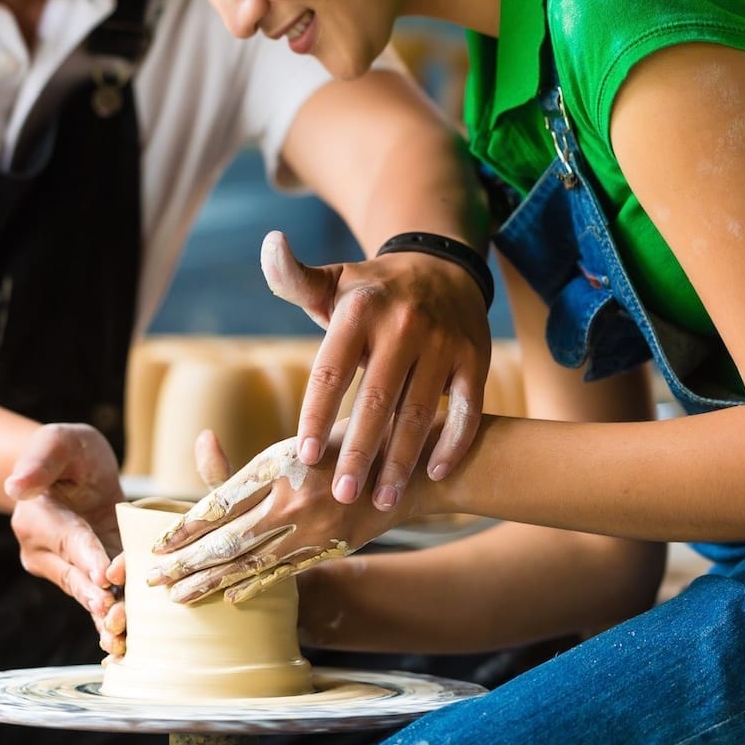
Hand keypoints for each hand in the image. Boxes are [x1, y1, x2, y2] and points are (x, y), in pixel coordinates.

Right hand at [4, 423, 125, 654]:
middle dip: (97, 596)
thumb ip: (40, 460)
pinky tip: (122, 643)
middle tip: (115, 616)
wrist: (71, 471)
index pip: (67, 538)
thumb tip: (15, 485)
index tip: (104, 575)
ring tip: (120, 637)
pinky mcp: (84, 575)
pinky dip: (107, 620)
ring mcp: (63, 567)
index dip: (86, 556)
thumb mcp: (56, 442)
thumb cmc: (65, 451)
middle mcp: (43, 549)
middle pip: (75, 574)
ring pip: (85, 593)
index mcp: (37, 517)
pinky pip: (95, 598)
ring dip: (103, 616)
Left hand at [145, 422, 424, 603]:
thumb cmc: (347, 440)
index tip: (156, 544)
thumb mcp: (296, 436)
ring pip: (251, 563)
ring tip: (176, 598)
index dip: (184, 528)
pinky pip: (284, 573)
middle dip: (185, 564)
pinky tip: (227, 599)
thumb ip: (254, 453)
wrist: (411, 467)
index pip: (219, 503)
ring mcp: (314, 528)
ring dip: (210, 584)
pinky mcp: (330, 547)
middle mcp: (295, 498)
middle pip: (227, 540)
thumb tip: (203, 446)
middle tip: (150, 580)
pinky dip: (253, 586)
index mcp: (280, 462)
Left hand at [260, 231, 489, 508]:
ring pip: (419, 412)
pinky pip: (466, 409)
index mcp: (360, 310)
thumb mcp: (331, 283)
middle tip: (341, 496)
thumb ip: (292, 278)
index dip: (316, 414)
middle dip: (359, 452)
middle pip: (376, 400)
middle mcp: (403, 325)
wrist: (444, 267)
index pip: (331, 370)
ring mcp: (443, 343)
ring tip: (382, 500)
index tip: (304, 456)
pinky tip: (433, 475)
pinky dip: (452, 444)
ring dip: (401, 461)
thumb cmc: (371, 292)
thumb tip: (270, 244)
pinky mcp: (474, 359)